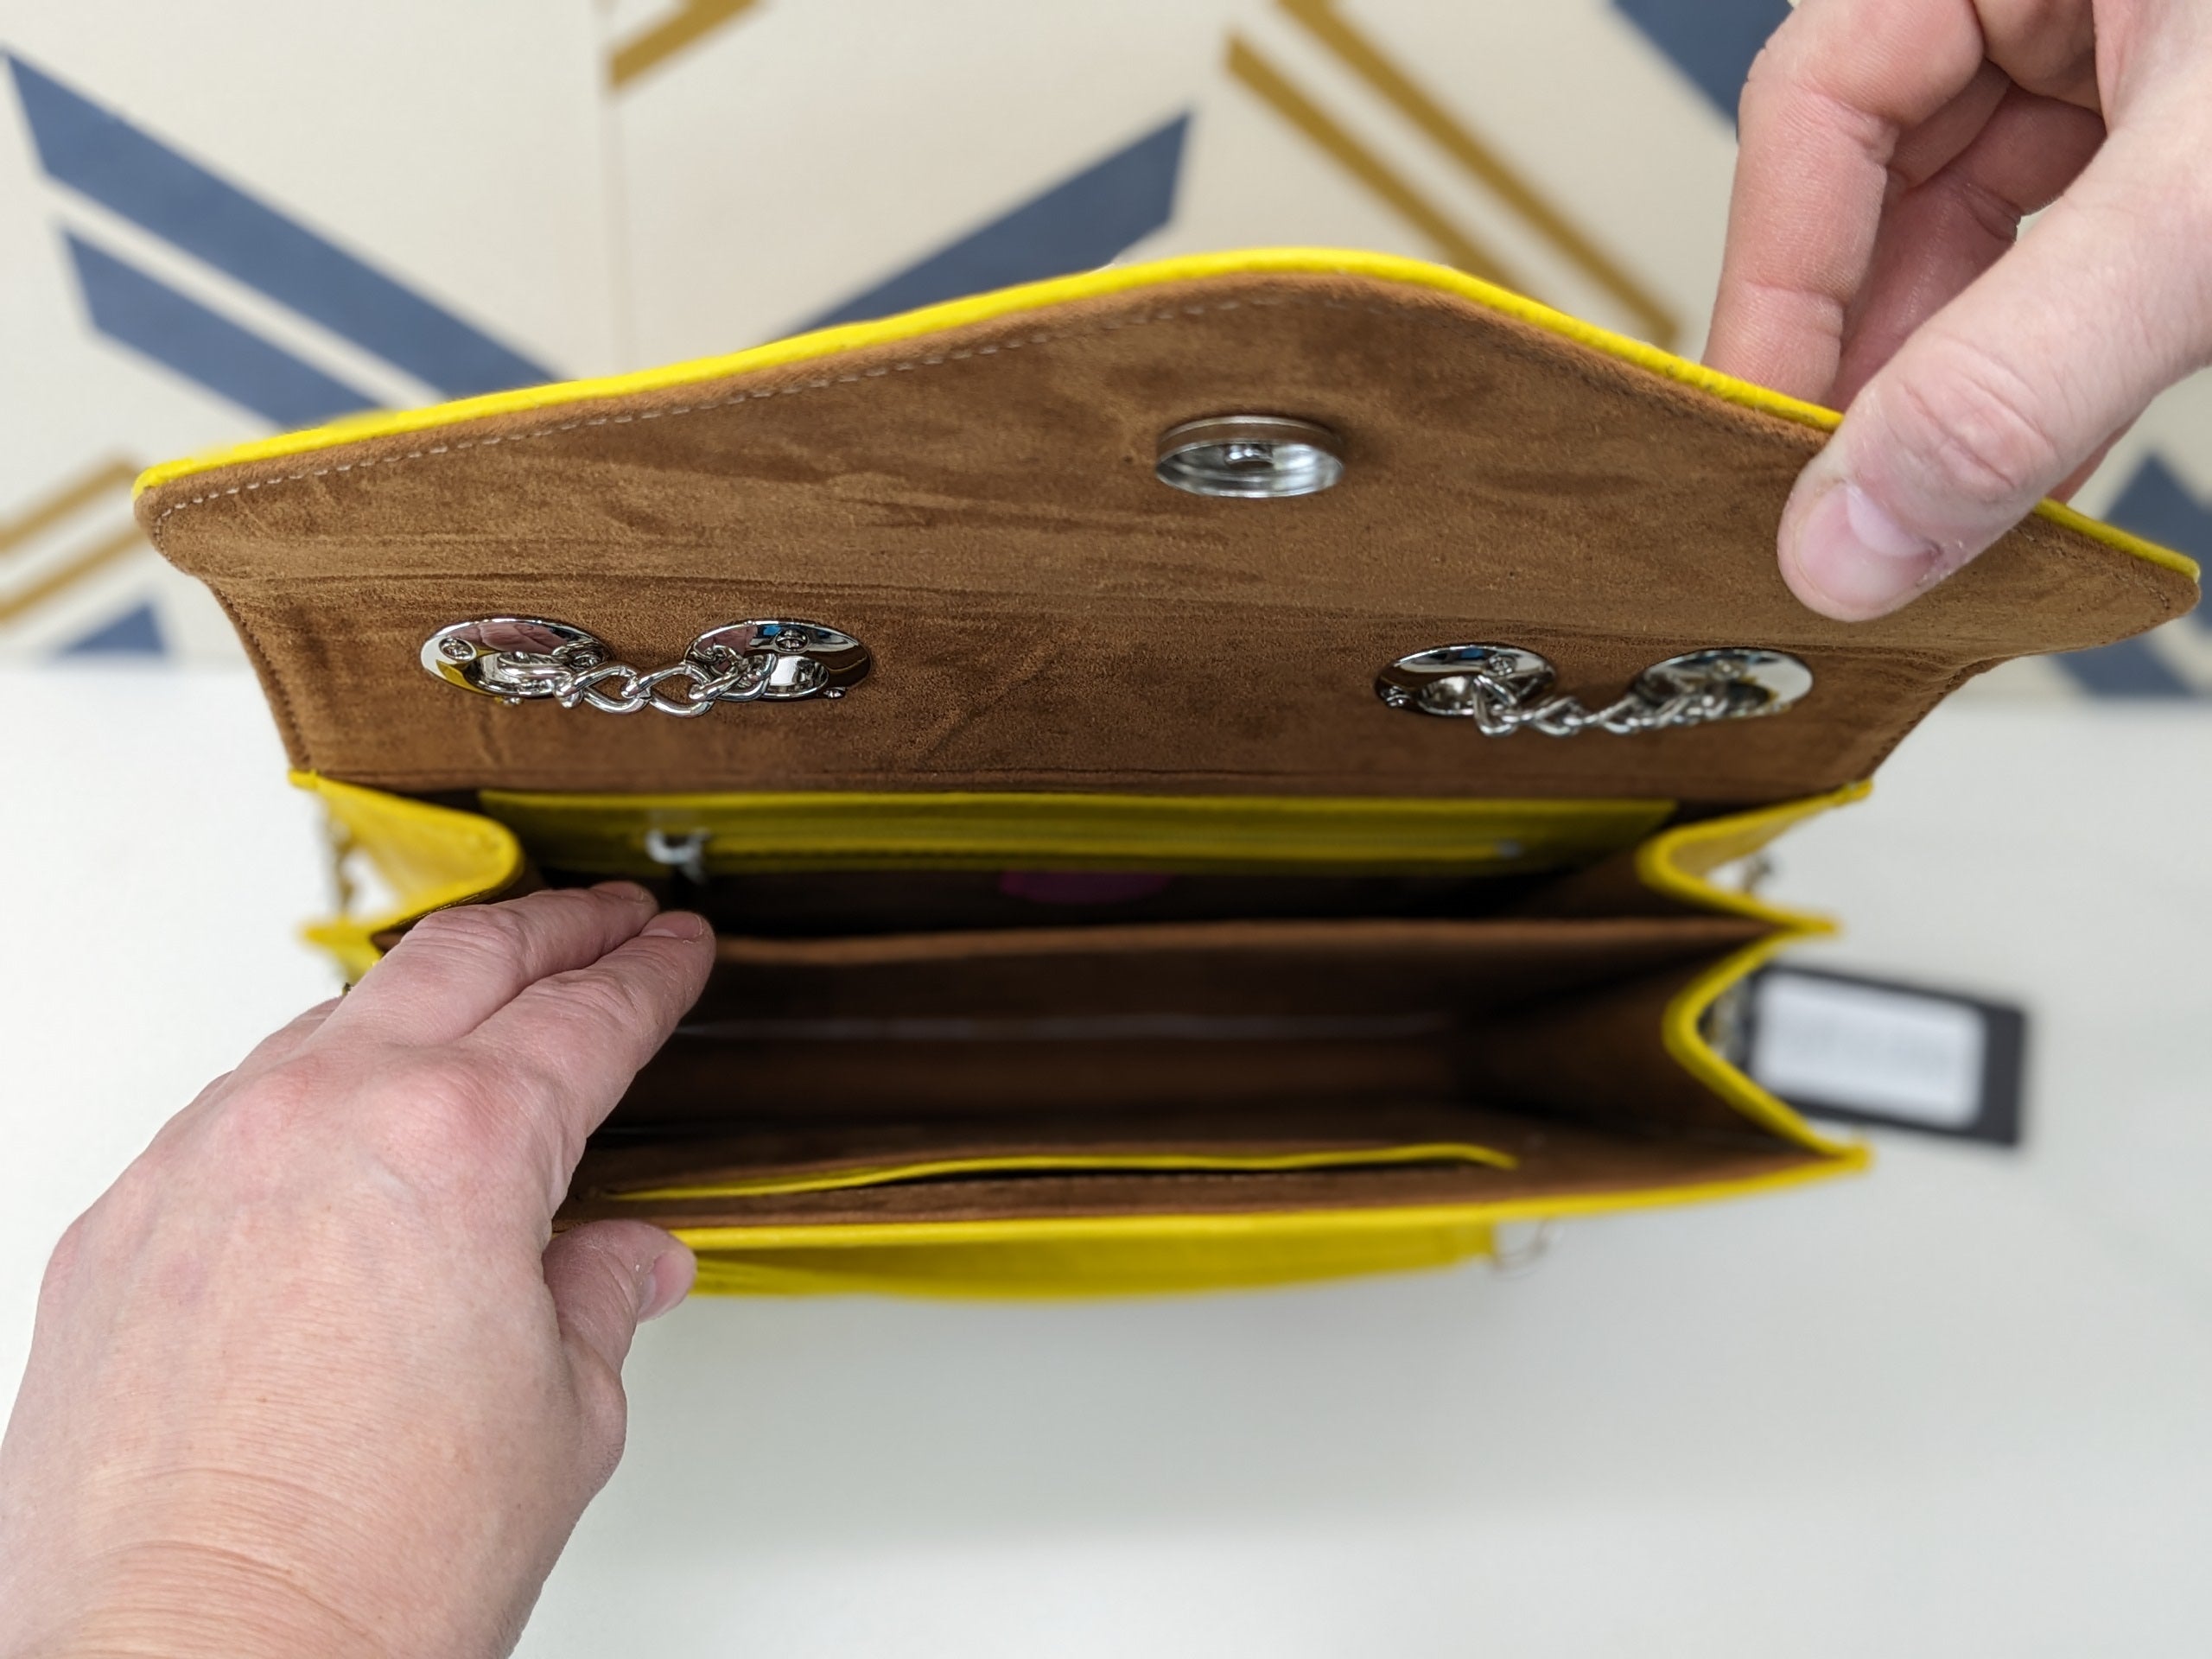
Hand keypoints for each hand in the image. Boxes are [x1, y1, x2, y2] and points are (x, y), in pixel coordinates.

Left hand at [0, 884, 714, 1658]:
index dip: (651, 975)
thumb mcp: (560, 1419)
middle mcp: (325, 1117)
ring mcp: (208, 1159)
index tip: (676, 951)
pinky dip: (313, 1080)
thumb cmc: (368, 1568)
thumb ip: (597, 1302)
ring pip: (336, 1013)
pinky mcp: (125, 1222)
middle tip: (606, 918)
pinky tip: (346, 1109)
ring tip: (480, 993)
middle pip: (464, 964)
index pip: (589, 1018)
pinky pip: (234, 1103)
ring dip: (426, 991)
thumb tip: (624, 1264)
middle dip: (554, 928)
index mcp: (462, 1144)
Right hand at [1706, 0, 2211, 618]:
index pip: (1814, 112)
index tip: (1762, 459)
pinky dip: (2047, 365)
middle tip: (1852, 516)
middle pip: (1882, 190)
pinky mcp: (2170, 124)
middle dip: (1878, 364)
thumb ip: (2024, 367)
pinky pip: (2067, 255)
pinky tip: (2034, 469)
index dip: (1776, 298)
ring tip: (1938, 514)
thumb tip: (1850, 537)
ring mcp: (2113, 46)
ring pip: (1975, 234)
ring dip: (1961, 384)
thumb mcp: (2200, 201)